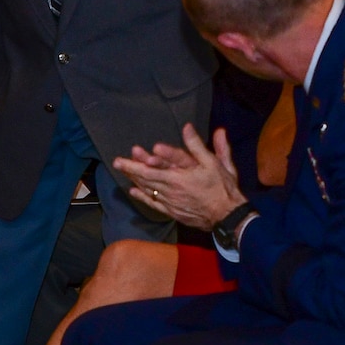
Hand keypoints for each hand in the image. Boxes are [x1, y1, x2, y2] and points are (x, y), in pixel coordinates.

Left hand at [113, 125, 244, 229]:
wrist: (226, 217)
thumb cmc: (223, 188)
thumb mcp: (216, 163)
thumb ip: (199, 146)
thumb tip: (188, 127)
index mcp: (184, 174)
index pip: (166, 161)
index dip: (155, 156)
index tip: (148, 148)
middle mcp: (174, 187)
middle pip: (149, 176)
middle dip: (132, 168)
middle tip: (118, 162)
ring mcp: (171, 200)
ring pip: (148, 188)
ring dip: (134, 178)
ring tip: (122, 170)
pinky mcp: (172, 210)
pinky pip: (153, 203)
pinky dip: (142, 197)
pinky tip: (133, 191)